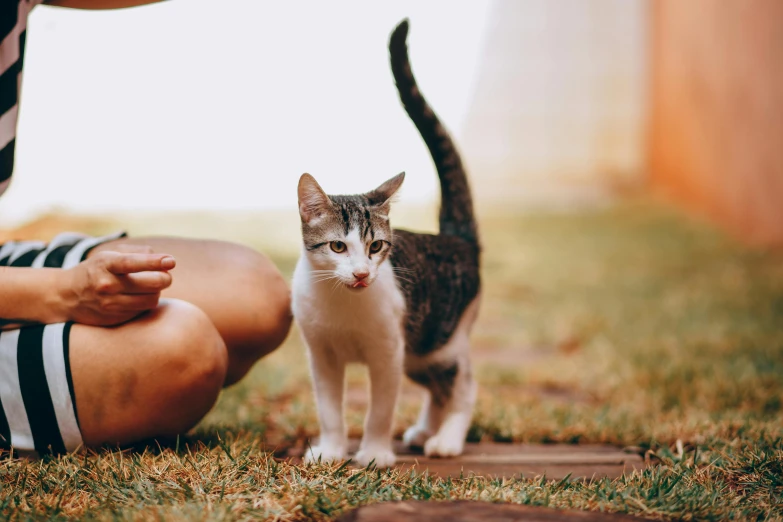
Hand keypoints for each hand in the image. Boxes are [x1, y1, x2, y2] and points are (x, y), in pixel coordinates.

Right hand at [59, 246, 174, 325]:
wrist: (66, 296)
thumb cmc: (96, 271)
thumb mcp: (109, 255)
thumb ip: (138, 253)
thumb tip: (164, 260)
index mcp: (106, 264)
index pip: (132, 263)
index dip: (154, 261)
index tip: (171, 261)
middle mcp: (107, 285)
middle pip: (151, 284)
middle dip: (165, 278)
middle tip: (165, 275)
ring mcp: (111, 304)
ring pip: (152, 299)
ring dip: (157, 292)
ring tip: (150, 287)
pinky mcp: (115, 319)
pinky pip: (143, 311)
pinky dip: (146, 303)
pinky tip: (137, 298)